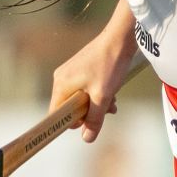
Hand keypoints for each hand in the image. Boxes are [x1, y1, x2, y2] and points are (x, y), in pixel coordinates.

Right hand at [49, 0, 141, 142]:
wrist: (120, 38)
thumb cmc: (109, 65)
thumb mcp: (103, 96)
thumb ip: (94, 118)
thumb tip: (87, 138)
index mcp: (61, 85)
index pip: (56, 114)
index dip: (71, 123)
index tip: (88, 123)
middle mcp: (62, 79)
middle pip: (70, 108)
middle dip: (89, 113)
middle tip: (107, 110)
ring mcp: (71, 73)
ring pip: (81, 99)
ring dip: (97, 104)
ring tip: (113, 102)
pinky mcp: (81, 69)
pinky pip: (86, 89)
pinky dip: (98, 94)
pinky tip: (112, 93)